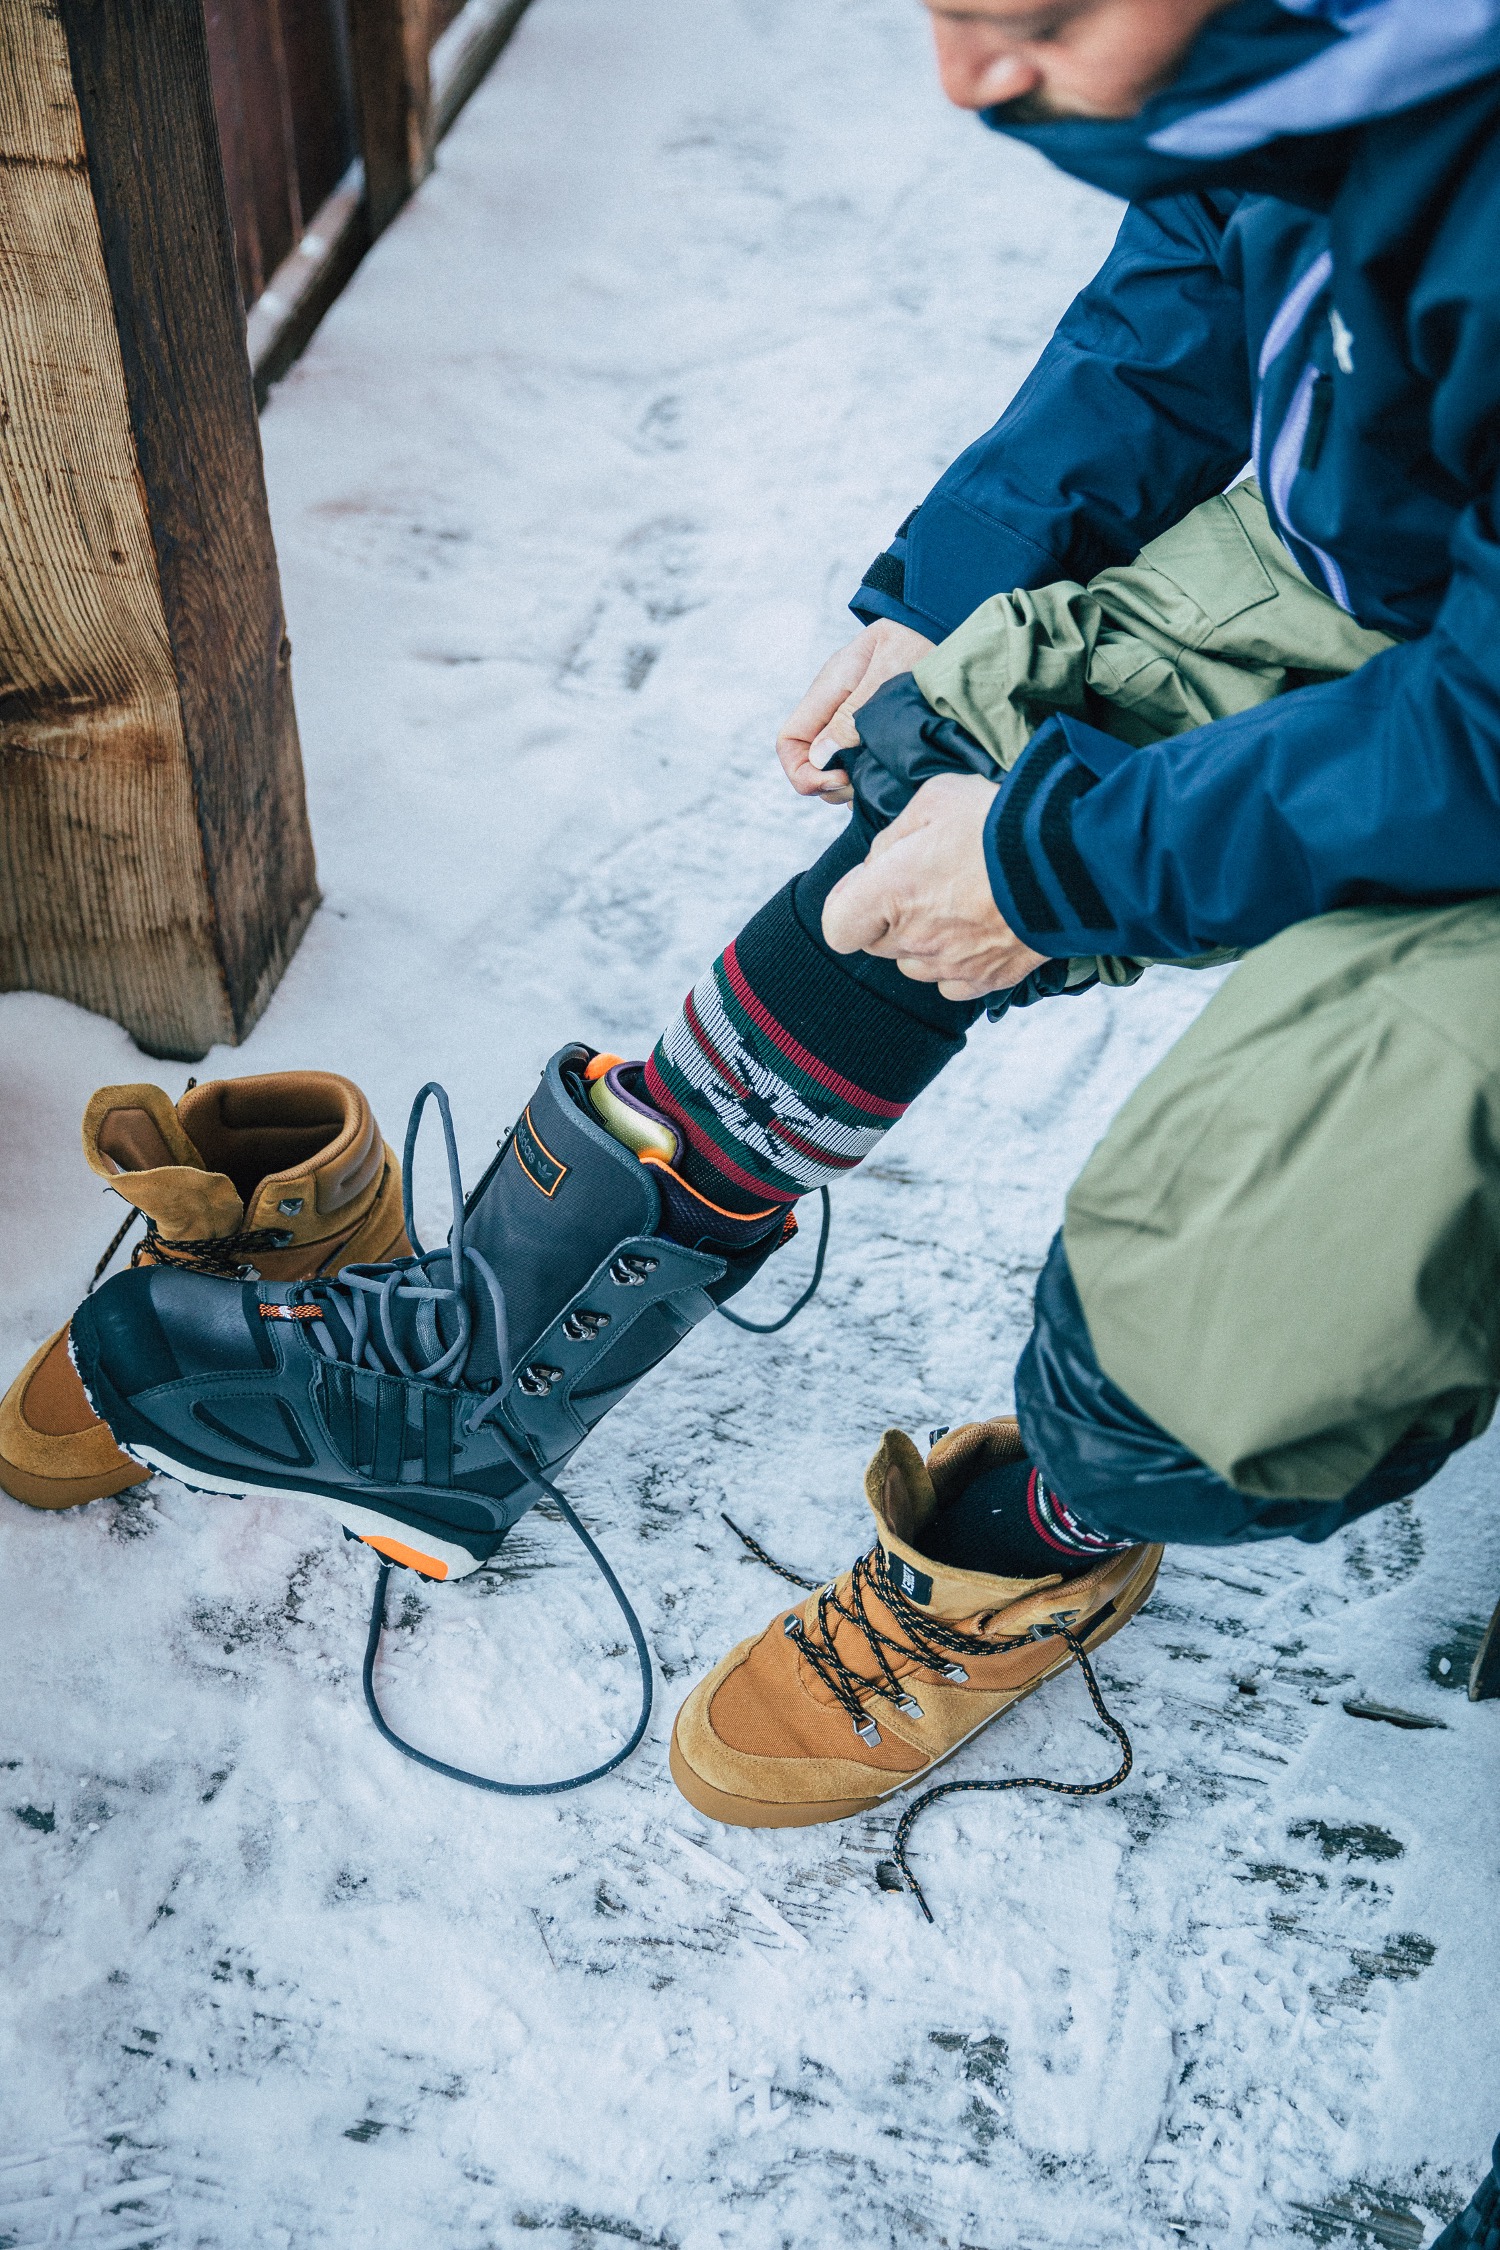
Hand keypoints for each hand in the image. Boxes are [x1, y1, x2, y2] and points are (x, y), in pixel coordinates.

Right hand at [777, 620, 935, 801]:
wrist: (940, 623)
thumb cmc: (917, 640)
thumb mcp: (886, 674)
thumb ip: (852, 715)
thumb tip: (819, 757)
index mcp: (827, 691)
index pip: (789, 741)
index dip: (802, 771)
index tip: (839, 778)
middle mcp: (833, 707)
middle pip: (808, 762)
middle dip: (828, 785)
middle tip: (863, 785)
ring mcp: (850, 718)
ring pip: (831, 767)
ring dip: (849, 784)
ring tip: (878, 781)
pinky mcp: (870, 728)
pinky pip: (854, 761)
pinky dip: (866, 777)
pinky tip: (887, 776)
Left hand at [820, 774, 1049, 999]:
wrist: (1073, 859)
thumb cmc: (1001, 821)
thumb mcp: (936, 798)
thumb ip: (895, 835)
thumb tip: (883, 859)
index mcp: (890, 891)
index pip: (837, 926)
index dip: (849, 906)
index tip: (871, 885)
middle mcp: (914, 937)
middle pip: (878, 944)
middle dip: (889, 917)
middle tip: (927, 881)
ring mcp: (951, 965)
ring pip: (914, 965)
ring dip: (924, 942)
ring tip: (960, 904)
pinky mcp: (987, 980)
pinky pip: (954, 984)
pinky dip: (960, 963)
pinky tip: (980, 931)